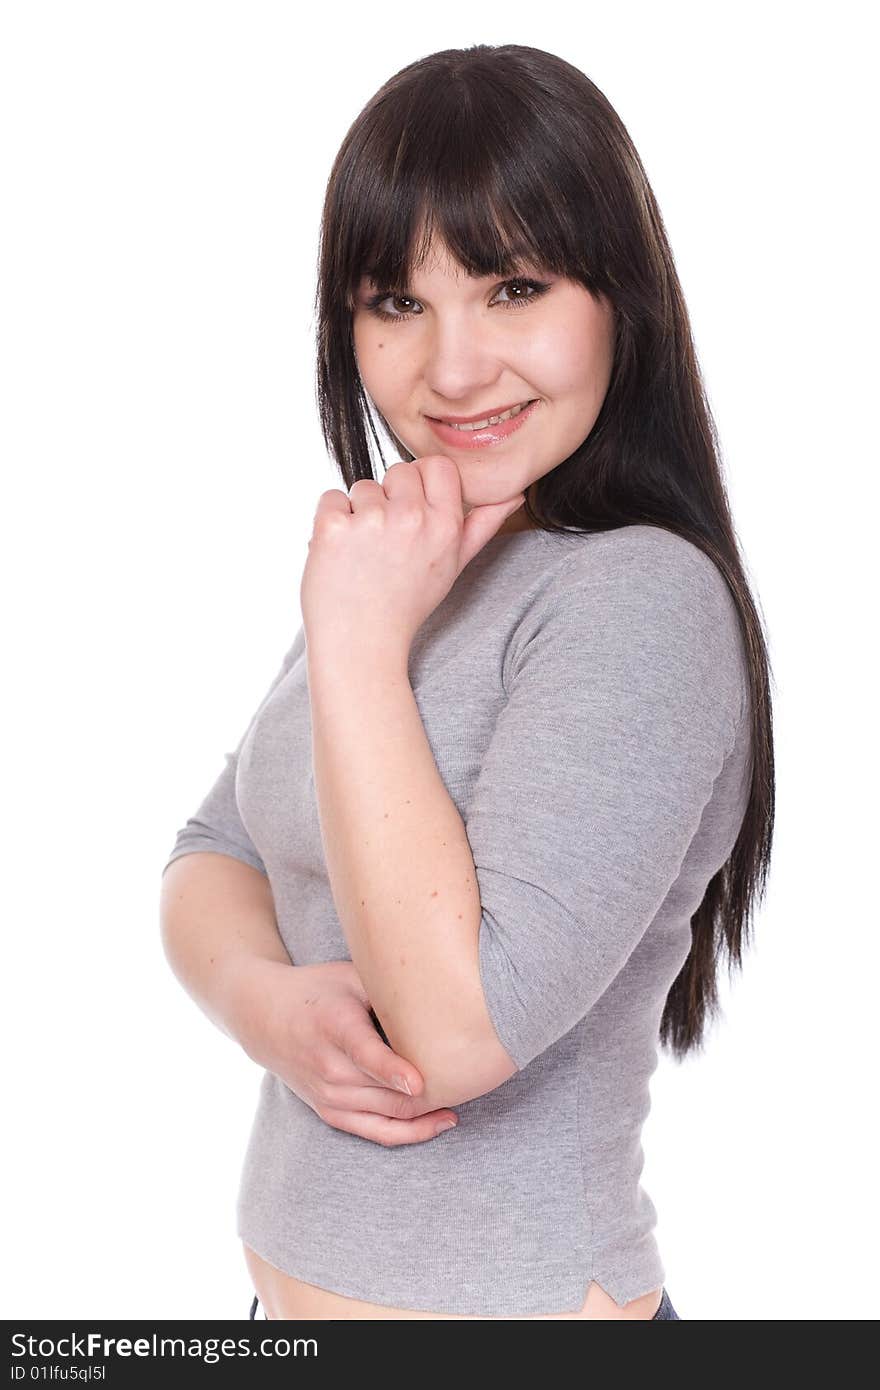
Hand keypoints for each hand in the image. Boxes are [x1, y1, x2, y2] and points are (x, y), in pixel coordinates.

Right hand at [234, 957, 459, 1146]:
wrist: (264, 1016)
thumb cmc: (318, 991)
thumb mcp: (350, 976)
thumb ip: (389, 990)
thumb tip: (440, 997)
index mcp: (334, 1026)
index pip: (365, 1055)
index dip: (393, 1071)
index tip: (420, 1081)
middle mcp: (328, 1067)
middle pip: (384, 1093)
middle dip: (428, 1095)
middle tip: (468, 1082)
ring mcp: (327, 1095)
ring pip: (385, 1116)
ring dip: (424, 1114)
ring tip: (460, 1102)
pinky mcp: (328, 1111)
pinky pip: (374, 1132)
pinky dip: (407, 1133)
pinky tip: (438, 1123)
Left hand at [300, 456, 524, 656]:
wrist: (361, 643)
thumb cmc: (406, 605)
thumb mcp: (452, 567)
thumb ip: (481, 526)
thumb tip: (513, 495)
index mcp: (444, 525)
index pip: (438, 466)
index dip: (421, 482)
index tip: (411, 508)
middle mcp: (411, 518)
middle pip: (399, 470)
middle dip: (389, 497)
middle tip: (385, 540)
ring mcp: (370, 521)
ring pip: (362, 486)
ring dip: (358, 513)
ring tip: (363, 553)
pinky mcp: (333, 527)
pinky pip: (330, 499)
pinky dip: (330, 522)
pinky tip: (340, 554)